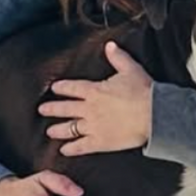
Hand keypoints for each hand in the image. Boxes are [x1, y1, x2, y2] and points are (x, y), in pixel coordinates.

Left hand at [40, 43, 155, 157]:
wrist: (153, 115)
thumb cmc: (143, 91)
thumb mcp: (130, 69)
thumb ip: (118, 57)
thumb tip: (110, 45)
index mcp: (94, 90)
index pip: (73, 88)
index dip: (62, 88)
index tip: (54, 88)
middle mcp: (89, 109)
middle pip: (66, 108)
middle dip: (52, 109)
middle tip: (42, 110)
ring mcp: (93, 126)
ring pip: (70, 129)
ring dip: (58, 130)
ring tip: (49, 132)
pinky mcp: (100, 142)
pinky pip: (81, 146)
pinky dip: (71, 148)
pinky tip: (64, 150)